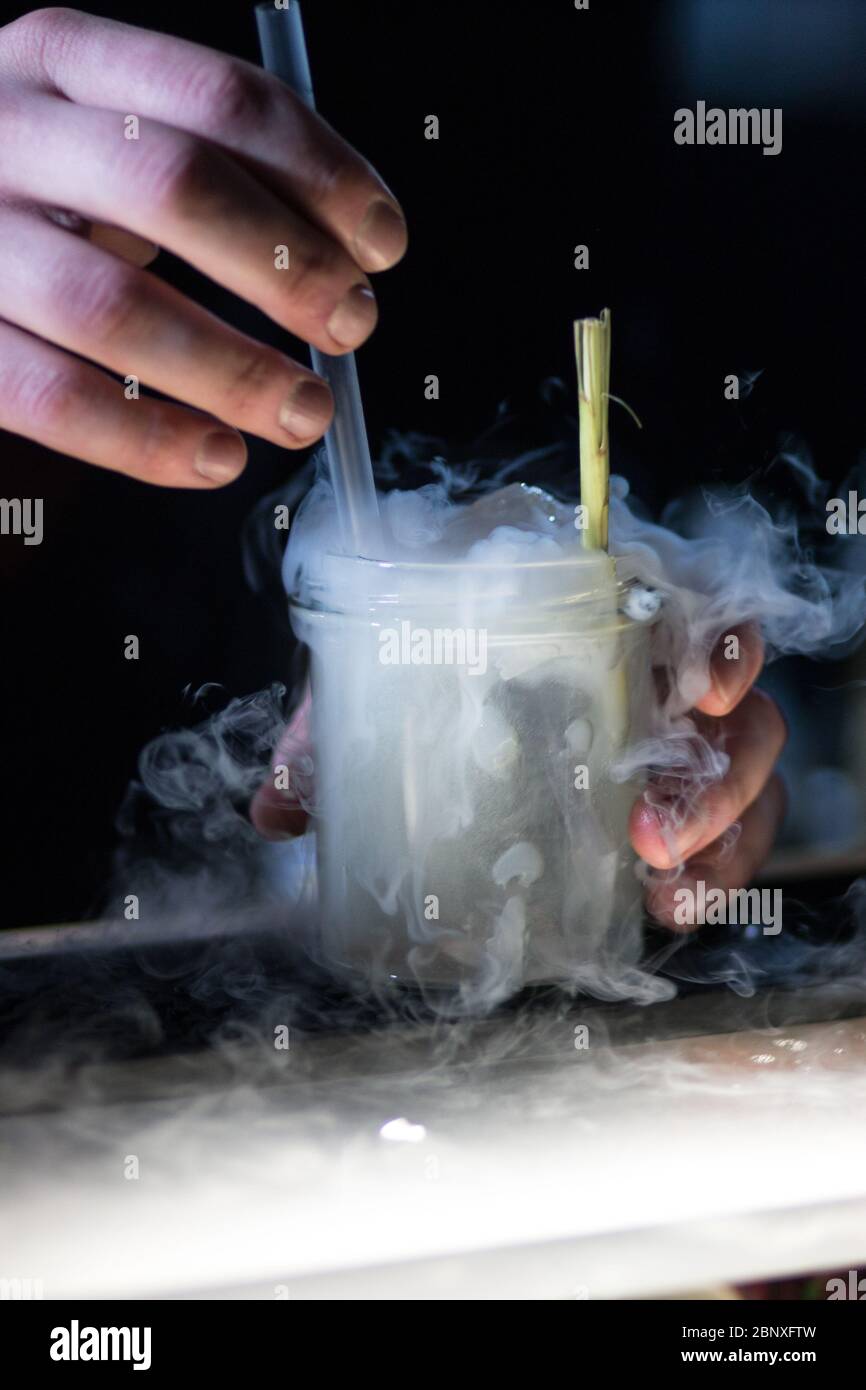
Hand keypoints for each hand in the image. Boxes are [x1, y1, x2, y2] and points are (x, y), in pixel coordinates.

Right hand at [0, 8, 405, 484]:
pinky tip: (216, 456)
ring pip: (111, 307)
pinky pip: (51, 397)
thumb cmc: (30, 196)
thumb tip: (343, 253)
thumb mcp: (99, 143)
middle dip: (286, 266)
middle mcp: (6, 133)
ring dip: (231, 371)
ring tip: (303, 412)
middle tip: (351, 324)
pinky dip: (147, 439)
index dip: (319, 174)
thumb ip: (200, 172)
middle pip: (172, 187)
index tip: (382, 243)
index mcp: (62, 62)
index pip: (216, 98)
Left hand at [252, 628, 786, 934]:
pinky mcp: (681, 803)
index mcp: (609, 616)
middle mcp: (663, 676)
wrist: (431, 679)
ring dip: (721, 837)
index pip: (709, 612)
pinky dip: (715, 875)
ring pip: (751, 784)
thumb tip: (279, 811)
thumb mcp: (373, 684)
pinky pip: (733, 836)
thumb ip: (330, 734)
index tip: (702, 693)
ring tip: (664, 885)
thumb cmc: (421, 663)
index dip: (727, 650)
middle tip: (652, 833)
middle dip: (713, 782)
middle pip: (744, 718)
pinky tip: (670, 907)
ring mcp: (680, 743)